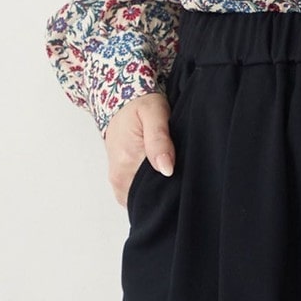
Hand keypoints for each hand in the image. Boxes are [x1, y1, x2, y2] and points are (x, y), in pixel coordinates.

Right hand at [104, 89, 174, 206]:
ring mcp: (118, 183)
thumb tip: (166, 169)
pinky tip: (158, 172)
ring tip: (168, 166)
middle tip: (178, 166)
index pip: (154, 191)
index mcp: (127, 162)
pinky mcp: (120, 183)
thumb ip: (159, 140)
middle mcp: (119, 178)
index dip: (172, 185)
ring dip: (157, 188)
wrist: (120, 102)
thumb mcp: (154, 112)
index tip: (182, 171)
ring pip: (143, 198)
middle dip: (166, 189)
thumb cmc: (139, 105)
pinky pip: (137, 195)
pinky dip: (149, 188)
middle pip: (149, 197)